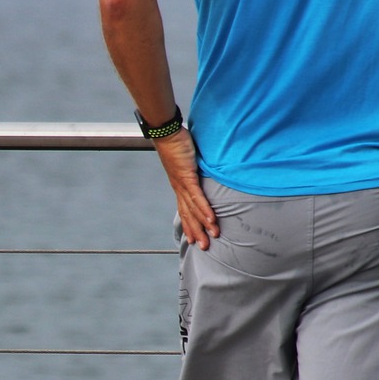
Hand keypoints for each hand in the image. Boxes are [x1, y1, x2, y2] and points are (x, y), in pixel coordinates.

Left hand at [154, 129, 216, 248]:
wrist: (166, 132)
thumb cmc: (177, 143)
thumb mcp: (188, 160)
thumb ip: (196, 168)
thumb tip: (204, 170)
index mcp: (179, 186)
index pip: (184, 210)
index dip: (189, 225)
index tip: (193, 239)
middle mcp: (179, 189)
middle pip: (188, 215)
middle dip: (196, 232)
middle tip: (203, 247)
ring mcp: (183, 184)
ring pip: (193, 210)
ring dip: (203, 224)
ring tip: (212, 236)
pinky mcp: (187, 177)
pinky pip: (197, 197)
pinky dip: (204, 209)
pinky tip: (210, 219)